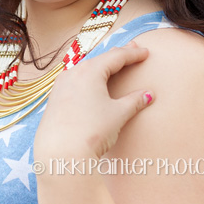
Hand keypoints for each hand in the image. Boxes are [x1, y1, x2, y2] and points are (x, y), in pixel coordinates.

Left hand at [35, 43, 152, 159]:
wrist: (60, 153)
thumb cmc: (91, 131)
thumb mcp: (118, 114)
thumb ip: (134, 101)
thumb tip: (148, 94)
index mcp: (90, 72)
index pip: (116, 57)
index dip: (133, 54)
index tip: (145, 52)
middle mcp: (72, 73)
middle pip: (99, 60)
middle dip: (117, 56)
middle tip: (132, 50)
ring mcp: (61, 85)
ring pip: (85, 69)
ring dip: (101, 66)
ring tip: (113, 64)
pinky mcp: (55, 99)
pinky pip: (75, 81)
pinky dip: (88, 78)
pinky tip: (91, 83)